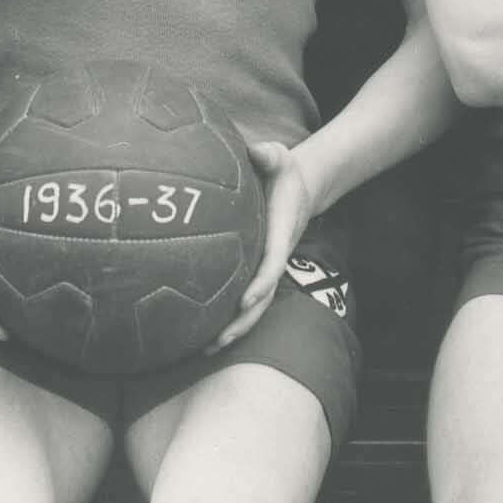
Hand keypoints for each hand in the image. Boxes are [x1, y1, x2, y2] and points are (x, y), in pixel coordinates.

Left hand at [214, 135, 315, 347]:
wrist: (299, 186)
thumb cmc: (283, 171)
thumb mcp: (279, 156)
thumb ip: (269, 156)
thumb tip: (255, 152)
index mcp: (280, 234)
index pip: (272, 264)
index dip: (260, 283)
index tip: (245, 299)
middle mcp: (274, 256)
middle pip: (262, 299)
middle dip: (243, 322)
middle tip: (218, 342)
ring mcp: (266, 267)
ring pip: (254, 306)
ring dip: (234, 329)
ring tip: (205, 350)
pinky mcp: (256, 270)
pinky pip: (244, 298)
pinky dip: (228, 318)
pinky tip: (203, 334)